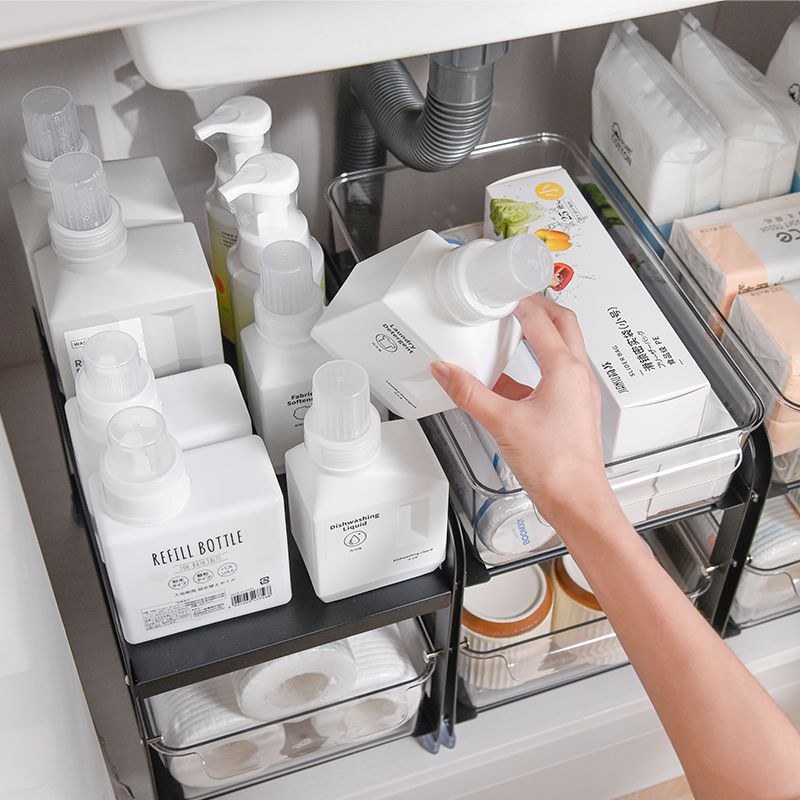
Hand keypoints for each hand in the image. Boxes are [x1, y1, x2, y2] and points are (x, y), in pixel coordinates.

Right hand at [431, 295, 616, 529]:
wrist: (577, 501)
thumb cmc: (555, 465)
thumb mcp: (502, 422)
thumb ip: (469, 392)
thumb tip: (445, 371)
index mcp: (565, 369)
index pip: (541, 320)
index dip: (518, 302)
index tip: (499, 294)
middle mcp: (578, 375)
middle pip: (563, 324)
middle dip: (539, 308)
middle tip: (514, 300)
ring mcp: (578, 392)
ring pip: (563, 349)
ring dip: (540, 335)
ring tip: (511, 332)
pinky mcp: (573, 409)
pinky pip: (555, 376)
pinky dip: (534, 368)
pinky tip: (509, 382)